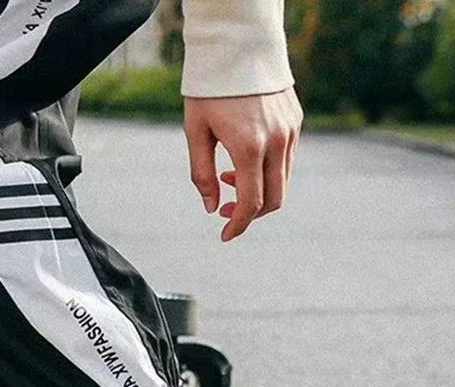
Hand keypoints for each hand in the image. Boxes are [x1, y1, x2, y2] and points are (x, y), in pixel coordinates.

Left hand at [183, 87, 302, 241]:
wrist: (238, 46)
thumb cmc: (209, 90)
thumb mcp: (195, 132)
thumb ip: (201, 174)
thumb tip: (211, 207)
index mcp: (249, 147)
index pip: (251, 203)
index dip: (238, 225)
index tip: (225, 235)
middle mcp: (276, 141)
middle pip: (273, 199)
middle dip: (250, 214)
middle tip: (225, 211)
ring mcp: (290, 130)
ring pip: (282, 181)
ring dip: (258, 192)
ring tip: (229, 180)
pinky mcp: (295, 120)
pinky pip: (285, 159)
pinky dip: (267, 172)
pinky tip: (243, 162)